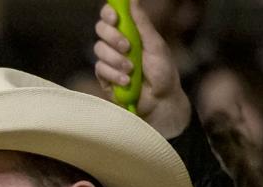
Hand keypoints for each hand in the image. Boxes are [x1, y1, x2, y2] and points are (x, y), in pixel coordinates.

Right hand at [94, 0, 188, 138]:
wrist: (160, 100)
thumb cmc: (163, 71)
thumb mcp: (155, 44)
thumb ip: (142, 23)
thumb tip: (133, 0)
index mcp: (130, 31)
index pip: (111, 16)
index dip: (109, 14)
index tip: (115, 18)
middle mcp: (117, 43)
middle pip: (100, 30)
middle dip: (112, 38)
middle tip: (127, 47)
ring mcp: (110, 60)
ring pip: (99, 50)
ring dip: (116, 60)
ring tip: (132, 70)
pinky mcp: (104, 77)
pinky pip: (100, 69)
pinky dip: (114, 75)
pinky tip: (127, 81)